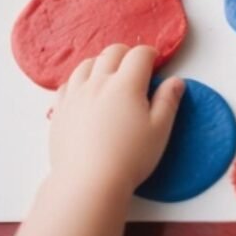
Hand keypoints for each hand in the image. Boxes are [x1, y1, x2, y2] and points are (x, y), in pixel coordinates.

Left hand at [49, 44, 183, 194]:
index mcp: (126, 84)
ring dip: (101, 64)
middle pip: (111, 52)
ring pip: (86, 64)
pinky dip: (80, 80)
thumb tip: (176, 81)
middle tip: (136, 69)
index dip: (150, 54)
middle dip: (127, 54)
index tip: (155, 63)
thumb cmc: (130, 157)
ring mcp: (74, 95)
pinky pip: (67, 83)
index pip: (139, 54)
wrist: (88, 183)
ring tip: (110, 78)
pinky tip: (87, 93)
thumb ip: (168, 101)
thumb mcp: (160, 130)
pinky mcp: (59, 110)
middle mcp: (98, 82)